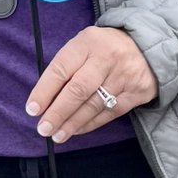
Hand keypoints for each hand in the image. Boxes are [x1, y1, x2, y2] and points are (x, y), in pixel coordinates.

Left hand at [25, 26, 156, 143]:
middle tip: (44, 128)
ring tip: (57, 135)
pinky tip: (76, 130)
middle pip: (78, 90)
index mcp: (87, 42)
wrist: (145, 46)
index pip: (61, 69)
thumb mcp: (84, 44)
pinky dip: (90, 124)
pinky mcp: (137, 92)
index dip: (44, 91)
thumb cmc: (103, 47)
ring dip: (73, 123)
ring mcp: (123, 76)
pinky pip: (110, 113)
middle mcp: (106, 58)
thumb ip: (67, 65)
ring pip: (94, 105)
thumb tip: (45, 97)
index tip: (32, 109)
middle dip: (58, 112)